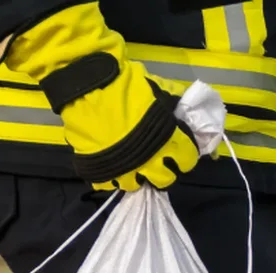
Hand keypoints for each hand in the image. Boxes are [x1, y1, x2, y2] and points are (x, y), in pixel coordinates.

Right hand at [0, 3, 200, 190]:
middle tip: (157, 160)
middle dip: (163, 171)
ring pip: (136, 185)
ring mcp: (125, 170)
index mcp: (169, 141)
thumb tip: (182, 110)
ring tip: (132, 163)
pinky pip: (108, 184)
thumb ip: (172, 104)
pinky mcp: (101, 172)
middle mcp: (151, 162)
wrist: (88, 86)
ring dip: (136, 175)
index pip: (187, 160)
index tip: (180, 152)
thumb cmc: (126, 85)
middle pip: (165, 180)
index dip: (185, 156)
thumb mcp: (158, 88)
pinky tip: (111, 166)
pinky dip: (110, 177)